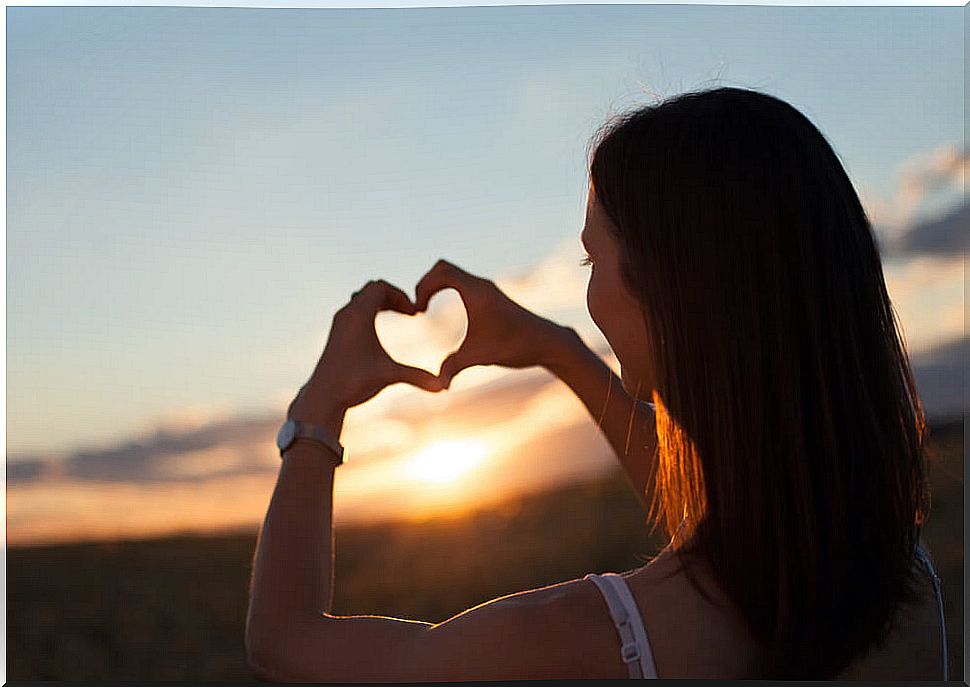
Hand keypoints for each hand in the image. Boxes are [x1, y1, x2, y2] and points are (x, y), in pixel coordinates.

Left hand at [289, 279, 443, 425]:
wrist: (323, 396)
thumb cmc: (354, 382)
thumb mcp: (389, 375)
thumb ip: (418, 377)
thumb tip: (443, 388)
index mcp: (359, 315)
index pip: (380, 286)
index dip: (401, 295)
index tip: (414, 313)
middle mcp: (347, 313)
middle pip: (372, 288)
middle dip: (393, 296)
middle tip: (409, 312)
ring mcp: (340, 322)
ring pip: (362, 298)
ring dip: (381, 302)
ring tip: (398, 315)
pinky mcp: (337, 332)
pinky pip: (355, 309)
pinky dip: (370, 311)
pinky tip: (380, 329)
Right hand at [415, 259, 565, 388]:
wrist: (546, 342)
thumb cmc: (516, 345)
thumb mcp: (481, 357)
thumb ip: (454, 368)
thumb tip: (437, 386)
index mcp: (477, 292)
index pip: (441, 273)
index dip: (423, 287)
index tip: (419, 312)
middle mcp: (481, 286)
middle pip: (443, 268)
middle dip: (425, 283)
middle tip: (419, 307)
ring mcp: (486, 289)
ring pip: (453, 274)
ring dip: (435, 285)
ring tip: (425, 308)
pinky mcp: (490, 297)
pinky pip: (462, 282)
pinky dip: (446, 289)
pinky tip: (445, 312)